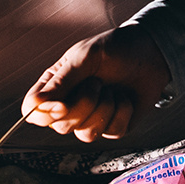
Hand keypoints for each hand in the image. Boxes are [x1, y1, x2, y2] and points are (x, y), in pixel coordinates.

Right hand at [21, 26, 171, 143]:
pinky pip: (112, 132)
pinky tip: (125, 97)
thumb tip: (36, 105)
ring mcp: (91, 118)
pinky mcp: (113, 127)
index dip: (44, 113)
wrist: (151, 52)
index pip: (33, 111)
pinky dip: (122, 112)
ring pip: (86, 134)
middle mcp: (69, 104)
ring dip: (104, 108)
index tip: (62, 104)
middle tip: (98, 81)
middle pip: (60, 126)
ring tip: (112, 88)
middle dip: (84, 104)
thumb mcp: (85, 57)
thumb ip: (61, 81)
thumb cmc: (114, 48)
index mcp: (55, 85)